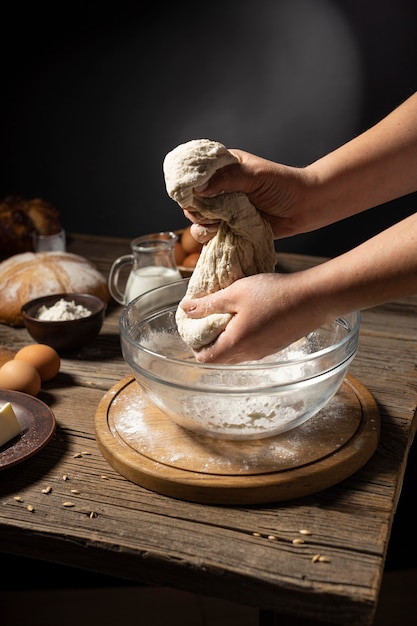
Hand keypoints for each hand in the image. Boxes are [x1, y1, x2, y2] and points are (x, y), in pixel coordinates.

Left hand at [179, 271, 325, 363]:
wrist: (313, 298)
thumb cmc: (273, 294)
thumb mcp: (235, 293)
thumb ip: (208, 304)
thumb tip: (186, 309)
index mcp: (234, 344)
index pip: (205, 359)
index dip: (194, 345)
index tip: (194, 326)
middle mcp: (249, 354)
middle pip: (220, 357)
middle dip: (210, 341)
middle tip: (208, 317)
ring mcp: (264, 352)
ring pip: (237, 352)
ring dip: (228, 337)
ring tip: (228, 313)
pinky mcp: (276, 345)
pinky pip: (252, 347)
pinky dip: (244, 335)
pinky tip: (249, 314)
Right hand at [183, 149, 309, 242]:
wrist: (305, 208)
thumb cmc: (284, 185)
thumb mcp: (256, 176)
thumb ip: (228, 179)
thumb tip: (199, 189)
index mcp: (224, 167)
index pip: (194, 173)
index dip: (187, 184)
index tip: (189, 194)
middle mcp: (220, 187)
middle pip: (191, 199)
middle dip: (195, 208)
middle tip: (211, 213)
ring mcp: (223, 208)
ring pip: (197, 217)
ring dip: (201, 223)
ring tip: (217, 224)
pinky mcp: (229, 226)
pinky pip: (209, 233)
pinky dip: (208, 236)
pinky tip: (218, 233)